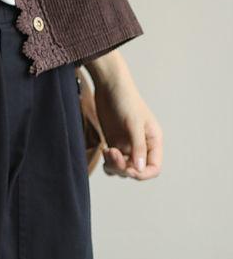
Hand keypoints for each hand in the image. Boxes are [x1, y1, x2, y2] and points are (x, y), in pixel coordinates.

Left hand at [84, 51, 162, 180]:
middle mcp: (142, 146)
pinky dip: (108, 162)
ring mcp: (127, 145)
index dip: (142, 173)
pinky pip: (112, 162)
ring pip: (123, 169)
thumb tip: (140, 169)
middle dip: (124, 168)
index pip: (154, 168)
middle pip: (136, 171)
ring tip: (107, 151)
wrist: (108, 85)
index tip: (128, 169)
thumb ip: (138, 147)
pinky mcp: (114, 142)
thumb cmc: (125, 99)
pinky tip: (104, 150)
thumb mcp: (134, 123)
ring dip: (114, 166)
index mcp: (153, 141)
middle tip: (111, 153)